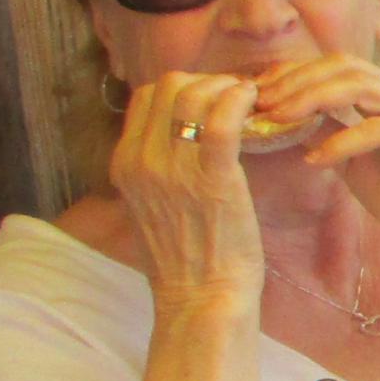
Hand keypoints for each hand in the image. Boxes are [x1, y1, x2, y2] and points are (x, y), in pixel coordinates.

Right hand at [106, 75, 265, 317]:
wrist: (201, 298)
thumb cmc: (187, 257)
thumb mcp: (152, 205)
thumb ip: (156, 168)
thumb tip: (178, 135)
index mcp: (124, 164)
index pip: (146, 97)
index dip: (183, 87)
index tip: (213, 98)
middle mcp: (141, 161)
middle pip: (168, 86)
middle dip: (207, 81)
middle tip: (236, 97)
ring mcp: (173, 170)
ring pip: (194, 94)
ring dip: (228, 88)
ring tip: (250, 102)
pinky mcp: (212, 179)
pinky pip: (222, 120)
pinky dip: (240, 101)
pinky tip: (254, 105)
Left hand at [252, 53, 379, 281]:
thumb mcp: (350, 156)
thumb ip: (325, 129)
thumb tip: (280, 112)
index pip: (338, 65)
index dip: (295, 73)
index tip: (257, 92)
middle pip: (344, 66)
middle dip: (295, 82)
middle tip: (260, 104)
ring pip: (356, 87)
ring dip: (309, 101)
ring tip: (278, 121)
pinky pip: (373, 130)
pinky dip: (339, 143)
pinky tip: (314, 160)